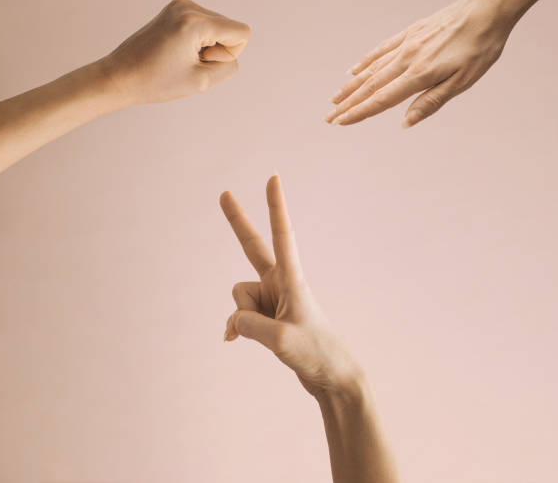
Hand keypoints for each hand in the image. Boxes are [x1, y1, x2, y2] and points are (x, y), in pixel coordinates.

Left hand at [103, 0, 250, 105]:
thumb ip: (229, 65)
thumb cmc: (157, 82)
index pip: (242, 33)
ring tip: (180, 56)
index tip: (200, 61)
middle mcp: (189, 6)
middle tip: (187, 61)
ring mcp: (180, 4)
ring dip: (207, 46)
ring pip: (219, 27)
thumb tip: (231, 48)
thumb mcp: (203, 82)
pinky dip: (198, 40)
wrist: (120, 76)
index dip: (228, 55)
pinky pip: (205, 25)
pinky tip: (177, 50)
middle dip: (217, 49)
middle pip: (231, 28)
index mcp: (195, 21)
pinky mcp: (175, 9)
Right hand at [220, 175, 361, 397]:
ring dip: (245, 319)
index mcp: (292, 279)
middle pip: (252, 247)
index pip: (282, 235)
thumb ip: (249, 323)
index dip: (275, 206)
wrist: (333, 378)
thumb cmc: (316, 354)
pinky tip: (234, 339)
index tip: (273, 179)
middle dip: (237, 221)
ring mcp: (273, 298)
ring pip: (240, 298)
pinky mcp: (268, 316)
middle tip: (223, 194)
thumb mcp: (279, 340)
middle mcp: (281, 282)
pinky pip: (241, 315)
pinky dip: (237, 326)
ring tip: (269, 336)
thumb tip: (232, 322)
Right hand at [325, 0, 513, 127]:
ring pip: (371, 69)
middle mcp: (407, 59)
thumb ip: (431, 102)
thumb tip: (406, 122)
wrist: (489, 8)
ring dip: (351, 86)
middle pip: (370, 86)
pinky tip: (353, 70)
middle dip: (348, 104)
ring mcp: (406, 44)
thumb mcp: (463, 81)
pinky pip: (381, 50)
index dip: (360, 112)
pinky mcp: (410, 33)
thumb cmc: (481, 47)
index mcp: (420, 74)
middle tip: (329, 117)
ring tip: (335, 98)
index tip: (341, 122)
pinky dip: (365, 62)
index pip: (382, 99)